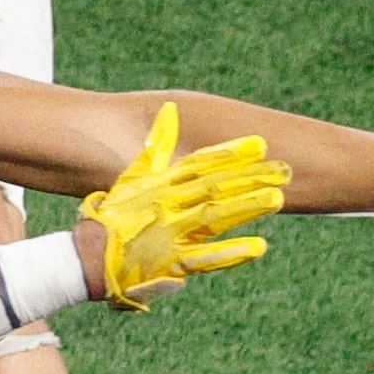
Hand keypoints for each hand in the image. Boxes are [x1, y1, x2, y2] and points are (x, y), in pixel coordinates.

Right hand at [79, 103, 290, 310]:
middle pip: (216, 188)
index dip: (231, 153)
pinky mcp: (172, 262)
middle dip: (250, 178)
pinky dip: (232, 253)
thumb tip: (169, 110)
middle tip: (284, 170)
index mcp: (160, 185)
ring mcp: (171, 234)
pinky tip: (259, 247)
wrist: (90, 255)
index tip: (260, 144)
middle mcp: (168, 206)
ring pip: (215, 218)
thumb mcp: (132, 176)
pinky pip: (206, 258)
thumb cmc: (114, 216)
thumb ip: (155, 146)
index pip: (201, 164)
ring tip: (277, 198)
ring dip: (246, 208)